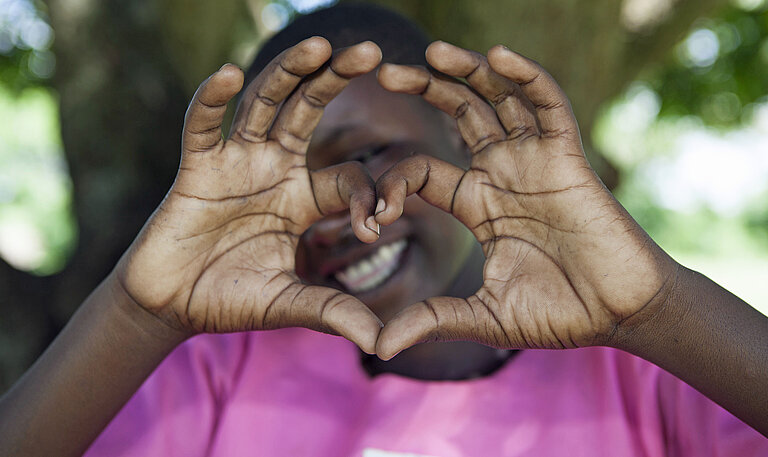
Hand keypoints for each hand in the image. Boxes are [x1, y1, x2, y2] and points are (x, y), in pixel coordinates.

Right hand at [115, 38, 383, 352]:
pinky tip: (228, 76)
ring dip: (289, 72)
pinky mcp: (196, 168)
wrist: (172, 306)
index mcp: (302, 199)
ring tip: (321, 45)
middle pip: (308, 112)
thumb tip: (385, 343)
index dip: (366, 195)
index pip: (347, 176)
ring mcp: (235, 163)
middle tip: (372, 50)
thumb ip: (333, 313)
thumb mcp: (289, 304)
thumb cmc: (232, 300)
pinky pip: (203, 127)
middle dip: (336, 80)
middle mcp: (273, 170)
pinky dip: (212, 101)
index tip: (372, 227)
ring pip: (264, 105)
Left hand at [374, 42, 678, 358]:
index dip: (394, 184)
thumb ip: (433, 321)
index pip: (423, 171)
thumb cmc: (559, 313)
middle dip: (424, 90)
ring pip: (498, 101)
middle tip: (384, 72)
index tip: (375, 214)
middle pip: (458, 116)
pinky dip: (526, 78)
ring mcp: (535, 161)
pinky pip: (548, 106)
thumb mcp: (485, 315)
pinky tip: (499, 56)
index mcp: (477, 204)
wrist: (620, 314)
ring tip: (432, 53)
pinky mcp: (568, 158)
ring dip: (468, 72)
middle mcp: (502, 174)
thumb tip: (376, 347)